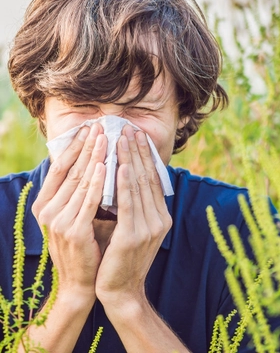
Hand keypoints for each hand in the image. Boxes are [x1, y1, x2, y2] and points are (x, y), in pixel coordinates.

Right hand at [32, 123, 106, 300]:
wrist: (82, 282)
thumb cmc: (84, 244)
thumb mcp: (77, 214)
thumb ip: (81, 192)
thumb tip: (95, 162)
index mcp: (45, 204)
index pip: (60, 168)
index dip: (74, 147)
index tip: (88, 128)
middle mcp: (48, 211)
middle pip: (71, 170)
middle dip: (87, 146)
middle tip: (99, 125)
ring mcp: (58, 221)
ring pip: (80, 182)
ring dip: (95, 157)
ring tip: (105, 138)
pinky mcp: (73, 231)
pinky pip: (89, 201)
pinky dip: (98, 182)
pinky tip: (105, 166)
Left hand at [95, 125, 171, 306]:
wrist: (120, 291)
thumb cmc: (122, 258)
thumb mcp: (134, 228)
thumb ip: (135, 206)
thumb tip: (128, 177)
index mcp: (161, 216)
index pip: (153, 180)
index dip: (145, 156)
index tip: (137, 135)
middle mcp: (159, 220)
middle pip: (147, 178)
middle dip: (138, 151)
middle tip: (130, 128)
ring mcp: (149, 228)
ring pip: (139, 186)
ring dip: (131, 160)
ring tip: (123, 139)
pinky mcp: (134, 236)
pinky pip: (129, 204)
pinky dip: (125, 183)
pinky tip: (121, 166)